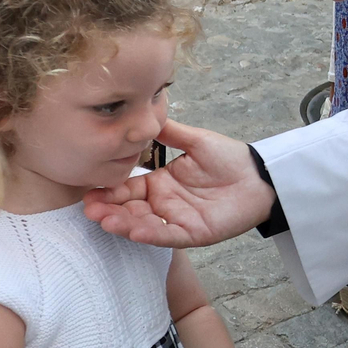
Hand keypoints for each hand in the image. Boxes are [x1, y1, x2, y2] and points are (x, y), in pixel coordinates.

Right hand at [83, 120, 275, 247]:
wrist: (260, 176)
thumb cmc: (229, 158)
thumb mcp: (195, 140)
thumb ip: (168, 132)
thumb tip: (141, 112)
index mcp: (160, 182)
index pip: (127, 187)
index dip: (108, 189)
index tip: (88, 189)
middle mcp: (164, 203)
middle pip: (130, 209)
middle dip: (108, 210)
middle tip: (88, 209)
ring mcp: (177, 220)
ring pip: (145, 224)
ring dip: (124, 224)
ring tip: (104, 220)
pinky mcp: (194, 234)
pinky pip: (169, 235)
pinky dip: (152, 233)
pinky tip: (135, 230)